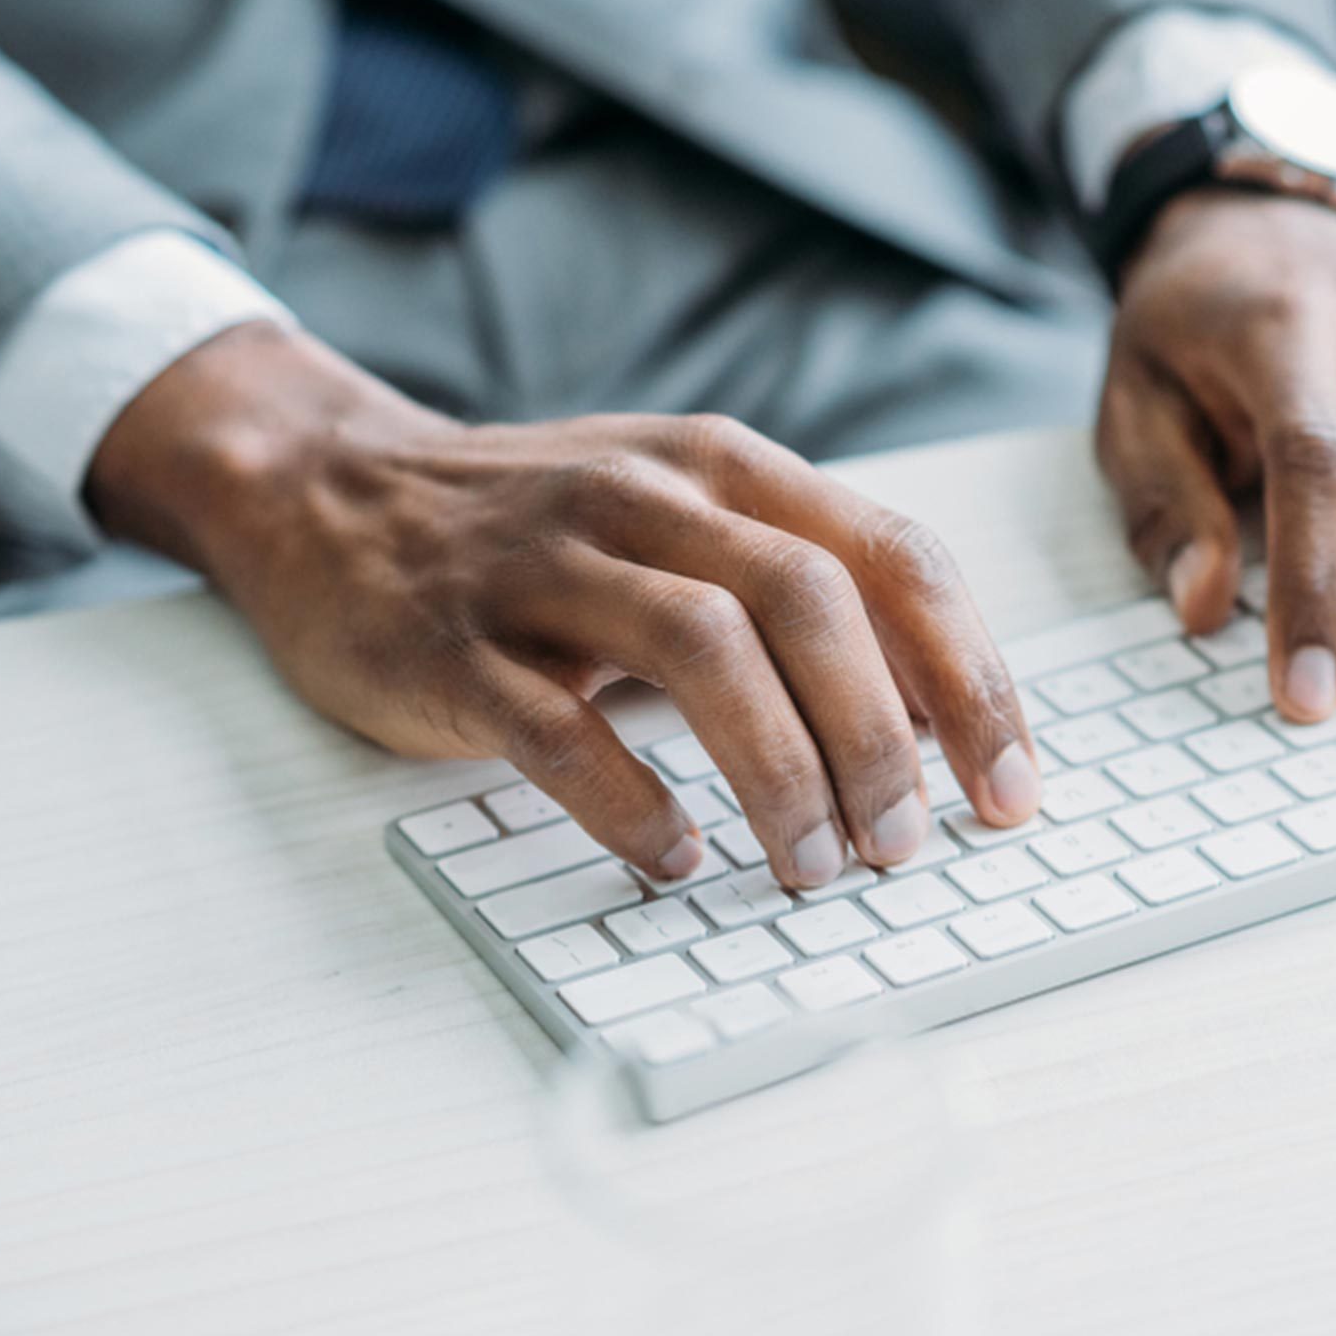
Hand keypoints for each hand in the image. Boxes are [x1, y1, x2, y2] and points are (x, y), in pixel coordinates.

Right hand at [87, 322, 1042, 887]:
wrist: (325, 488)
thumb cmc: (540, 529)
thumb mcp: (682, 521)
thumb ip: (802, 591)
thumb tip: (938, 720)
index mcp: (727, 469)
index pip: (895, 556)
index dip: (972, 678)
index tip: (1011, 791)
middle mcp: (648, 497)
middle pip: (810, 599)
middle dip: (882, 735)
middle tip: (903, 847)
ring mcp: (545, 565)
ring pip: (702, 648)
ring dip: (780, 769)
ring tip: (812, 867)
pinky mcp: (452, 641)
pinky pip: (557, 726)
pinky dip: (629, 800)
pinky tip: (673, 858)